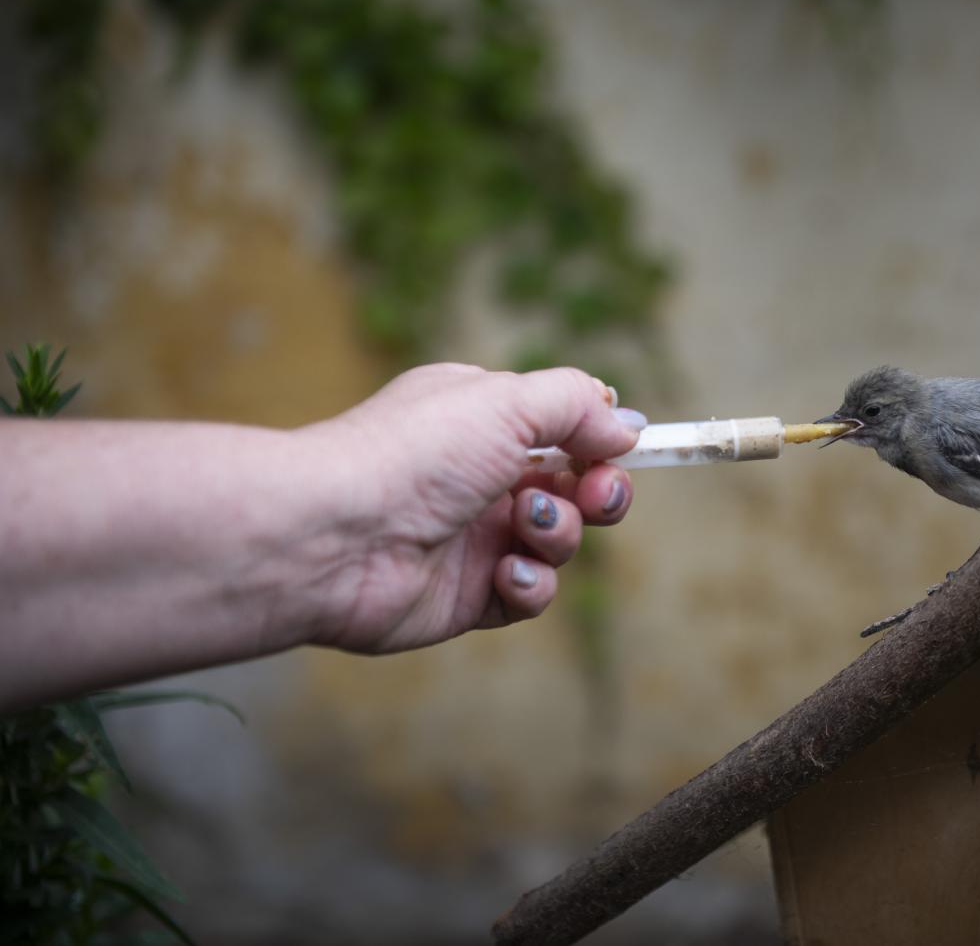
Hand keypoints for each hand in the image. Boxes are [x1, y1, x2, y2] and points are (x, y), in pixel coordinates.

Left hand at [302, 364, 643, 652]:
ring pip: (561, 540)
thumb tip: (627, 424)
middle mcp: (479, 476)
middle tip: (595, 493)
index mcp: (481, 419)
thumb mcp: (506, 400)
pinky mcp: (469, 596)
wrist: (333, 536)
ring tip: (524, 526)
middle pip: (576, 486)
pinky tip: (503, 573)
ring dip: (560, 533)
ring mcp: (474, 538)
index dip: (601, 440)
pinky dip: (530, 584)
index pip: (564, 426)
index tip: (627, 449)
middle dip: (601, 491)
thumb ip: (576, 404)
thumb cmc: (413, 453)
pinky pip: (530, 593)